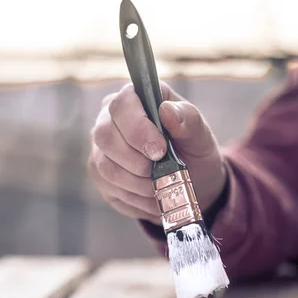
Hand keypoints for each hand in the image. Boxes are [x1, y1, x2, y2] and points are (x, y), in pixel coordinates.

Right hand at [87, 82, 226, 224]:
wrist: (187, 182)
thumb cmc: (192, 151)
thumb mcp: (200, 136)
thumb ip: (188, 120)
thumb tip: (167, 110)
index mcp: (135, 99)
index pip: (121, 104)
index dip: (137, 128)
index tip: (160, 150)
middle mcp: (109, 119)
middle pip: (104, 135)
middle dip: (135, 160)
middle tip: (162, 173)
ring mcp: (100, 147)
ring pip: (105, 166)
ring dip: (137, 183)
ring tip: (162, 188)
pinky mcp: (98, 174)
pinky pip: (108, 187)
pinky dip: (135, 197)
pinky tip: (152, 198)